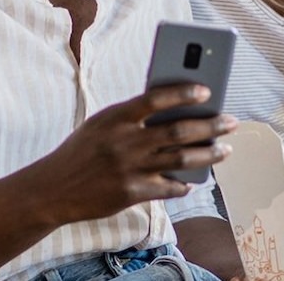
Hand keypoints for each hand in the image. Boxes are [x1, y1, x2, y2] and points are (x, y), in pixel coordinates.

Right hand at [27, 84, 234, 224]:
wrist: (52, 188)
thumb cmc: (82, 150)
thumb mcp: (101, 124)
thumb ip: (133, 118)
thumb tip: (177, 112)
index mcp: (115, 117)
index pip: (155, 99)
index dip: (183, 93)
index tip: (207, 91)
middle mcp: (124, 142)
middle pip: (178, 131)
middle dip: (211, 127)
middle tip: (231, 122)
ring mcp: (129, 169)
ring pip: (181, 159)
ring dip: (209, 155)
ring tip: (226, 150)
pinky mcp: (131, 193)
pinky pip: (168, 187)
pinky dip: (183, 184)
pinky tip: (192, 182)